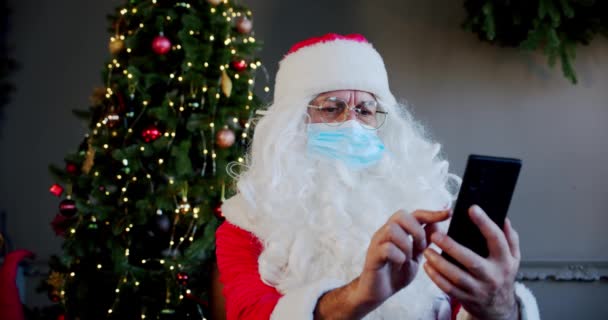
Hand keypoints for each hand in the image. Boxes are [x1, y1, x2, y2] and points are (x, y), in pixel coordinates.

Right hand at [354, 209, 451, 307]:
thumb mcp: (417, 256)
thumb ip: (425, 241)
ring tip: (408, 258)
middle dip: (417, 231)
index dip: (432, 213)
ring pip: (392, 229)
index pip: (415, 214)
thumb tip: (438, 224)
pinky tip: (400, 263)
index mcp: (399, 230)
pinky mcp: (372, 256)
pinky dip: (398, 256)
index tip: (448, 213)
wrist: (379, 292)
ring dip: (406, 244)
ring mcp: (377, 243)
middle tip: (421, 248)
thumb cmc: (397, 272)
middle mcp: (386, 232)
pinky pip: (386, 248)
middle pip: (401, 215)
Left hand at [423, 205, 520, 319]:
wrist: (499, 308)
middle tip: (435, 235)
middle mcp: (492, 276)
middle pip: (472, 261)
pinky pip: (449, 289)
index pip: (496, 239)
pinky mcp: (466, 298)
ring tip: (427, 250)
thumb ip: (509, 238)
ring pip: (457, 277)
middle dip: (452, 248)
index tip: (472, 209)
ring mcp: (479, 289)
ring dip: (440, 264)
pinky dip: (436, 278)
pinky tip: (428, 266)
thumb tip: (504, 219)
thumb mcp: (513, 258)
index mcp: (504, 261)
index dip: (485, 223)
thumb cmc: (502, 276)